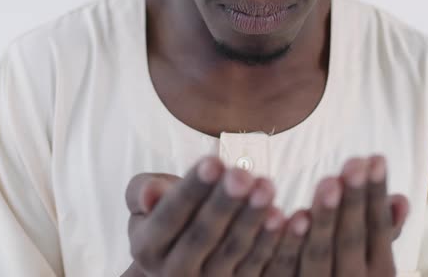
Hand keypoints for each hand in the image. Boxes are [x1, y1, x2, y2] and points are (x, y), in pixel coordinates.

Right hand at [125, 157, 283, 276]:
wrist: (183, 247)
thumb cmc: (167, 210)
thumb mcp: (148, 196)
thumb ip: (142, 191)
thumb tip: (149, 194)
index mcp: (147, 248)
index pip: (169, 216)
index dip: (192, 189)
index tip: (213, 162)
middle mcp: (173, 272)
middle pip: (202, 234)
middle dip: (224, 202)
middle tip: (242, 174)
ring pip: (232, 249)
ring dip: (252, 218)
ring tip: (266, 187)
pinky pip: (257, 265)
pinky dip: (272, 241)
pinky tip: (286, 216)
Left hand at [261, 156, 408, 276]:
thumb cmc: (353, 275)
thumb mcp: (375, 260)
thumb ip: (386, 232)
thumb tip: (402, 199)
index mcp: (379, 273)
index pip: (377, 229)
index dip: (374, 195)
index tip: (375, 158)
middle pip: (352, 239)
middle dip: (354, 201)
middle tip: (355, 164)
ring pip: (321, 252)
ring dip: (325, 218)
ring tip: (329, 182)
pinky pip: (287, 268)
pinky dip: (289, 244)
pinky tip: (288, 215)